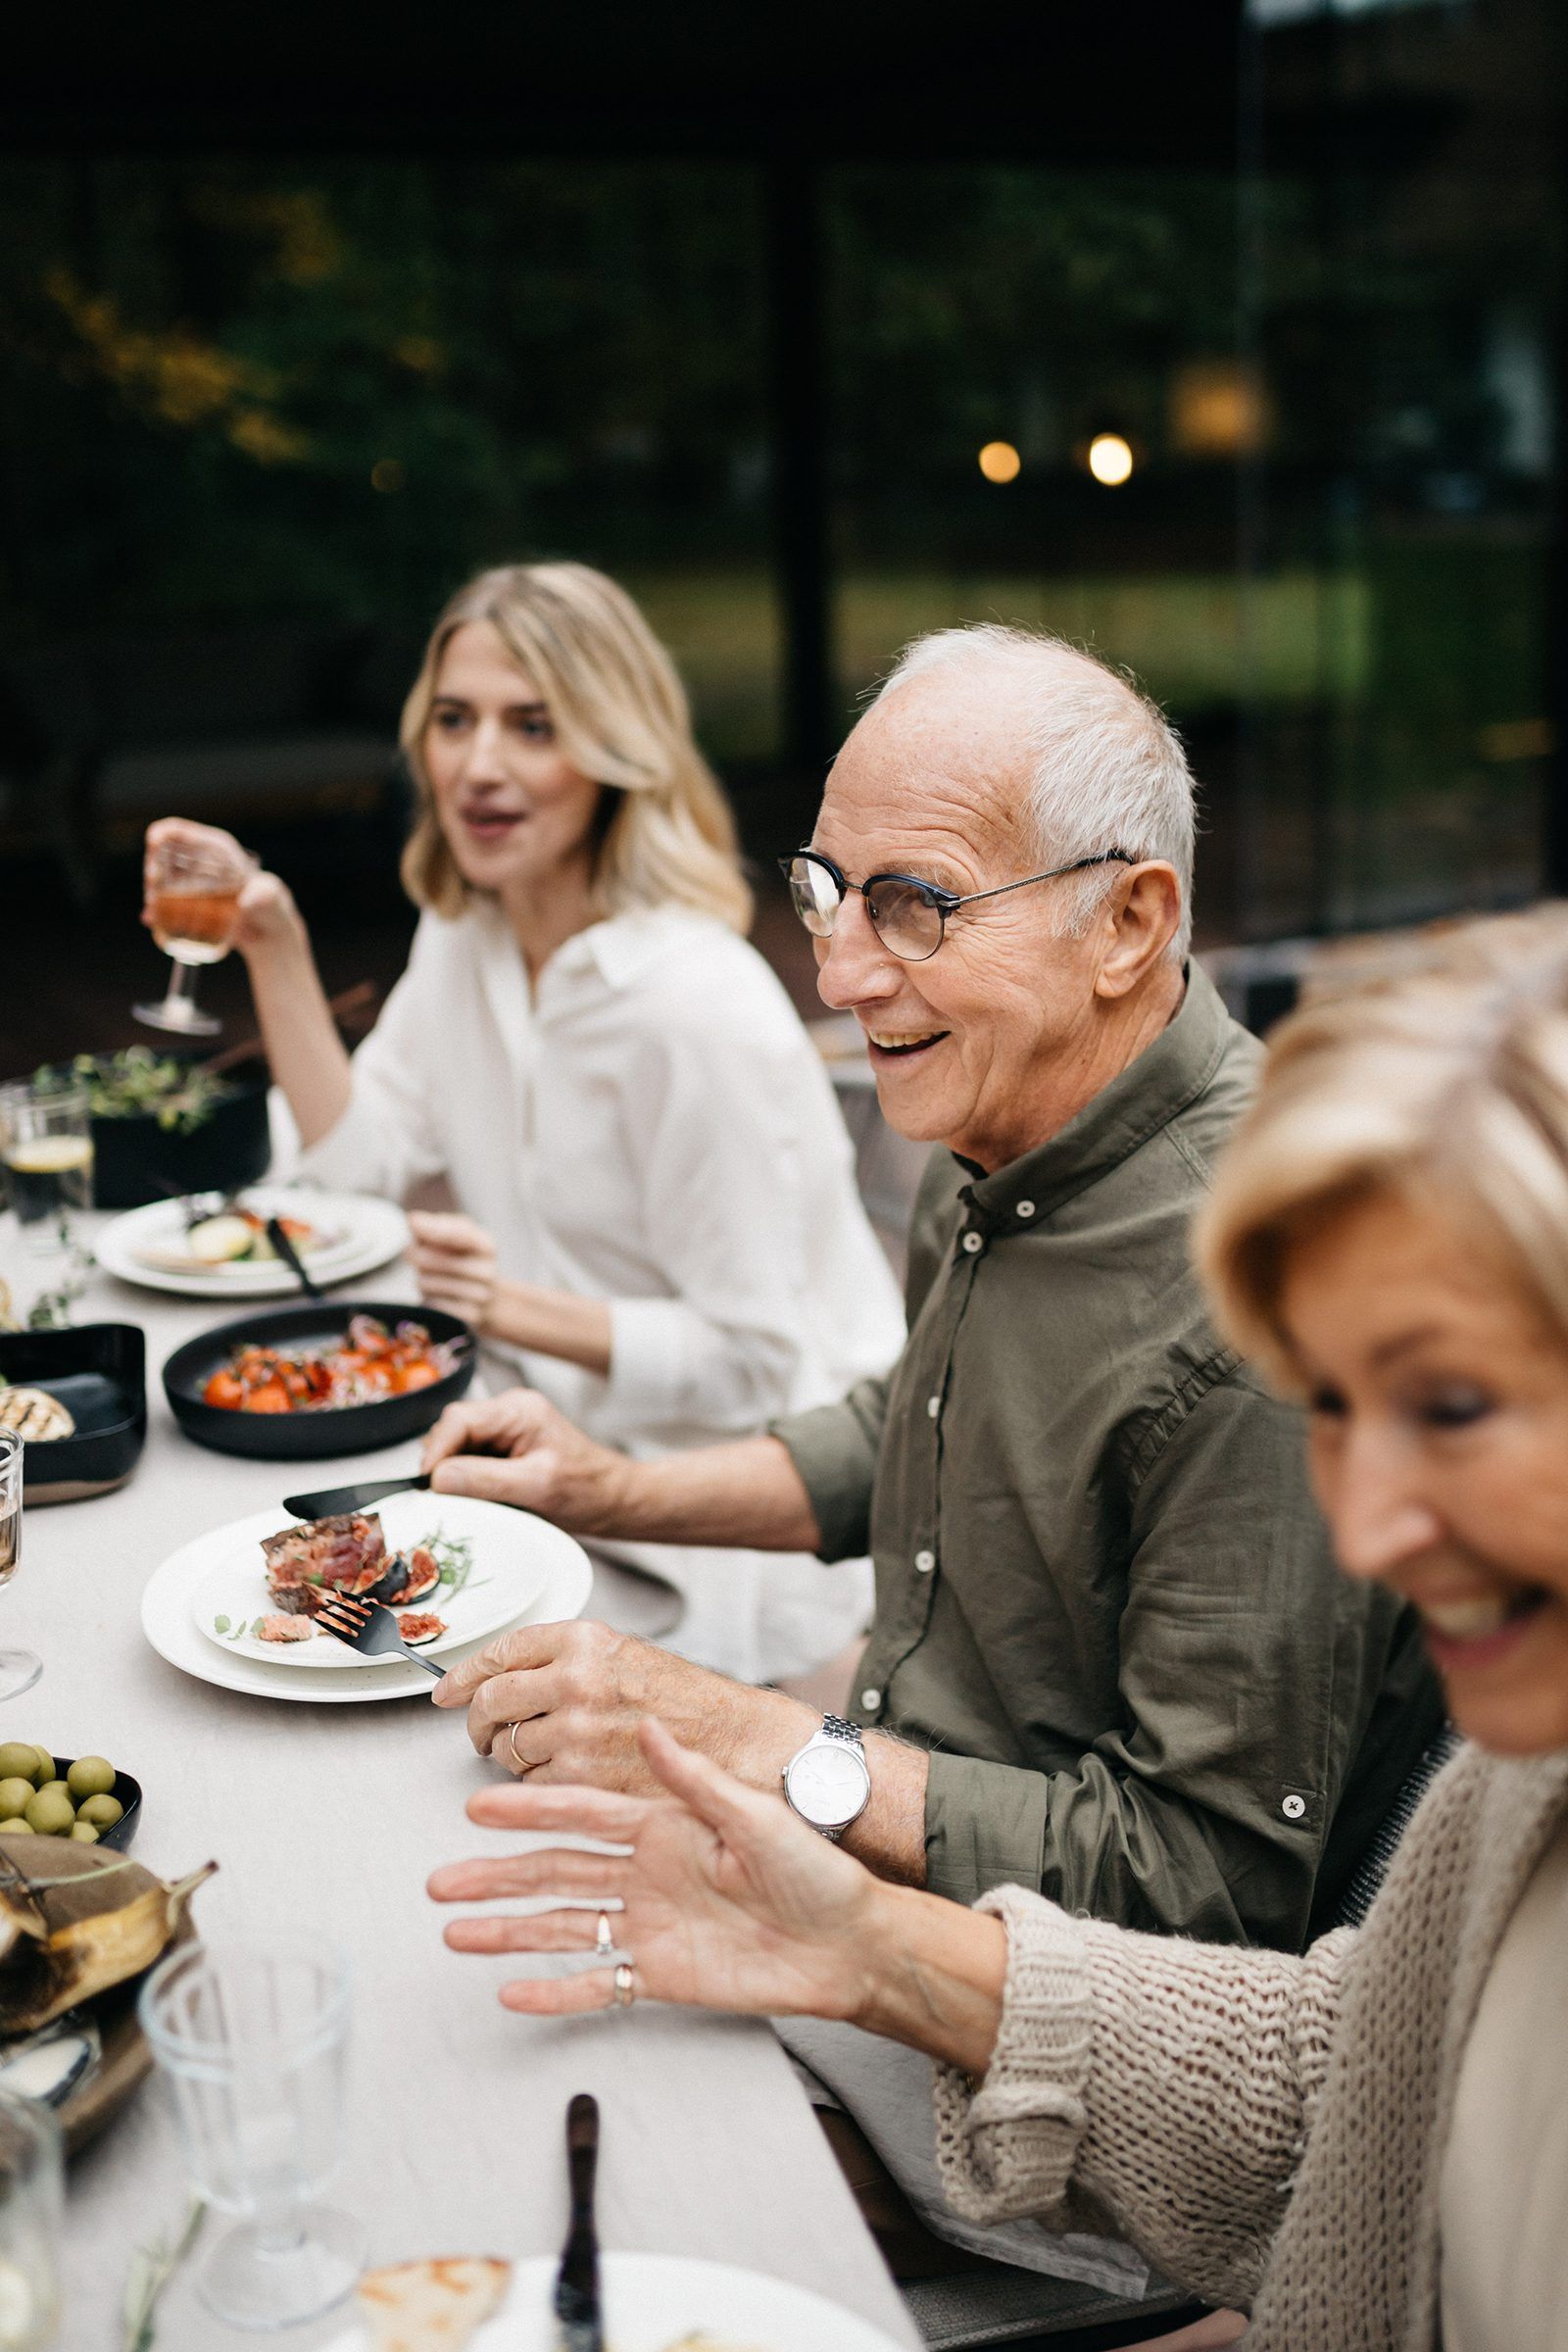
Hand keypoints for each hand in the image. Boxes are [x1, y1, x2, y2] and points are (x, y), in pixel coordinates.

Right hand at [143, 818, 299, 956]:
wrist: (271, 934)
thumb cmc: (274, 907)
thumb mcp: (271, 899)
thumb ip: (265, 896)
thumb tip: (247, 902)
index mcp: (217, 848)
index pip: (178, 831)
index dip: (160, 836)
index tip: (154, 851)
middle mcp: (201, 860)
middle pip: (162, 854)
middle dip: (153, 869)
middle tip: (155, 890)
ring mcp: (192, 881)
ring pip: (160, 878)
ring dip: (152, 891)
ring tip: (155, 908)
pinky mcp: (189, 903)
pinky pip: (165, 902)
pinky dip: (155, 910)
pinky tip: (151, 919)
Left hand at [409, 1211, 498, 1328]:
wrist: (489, 1300)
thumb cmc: (466, 1261)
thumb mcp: (459, 1236)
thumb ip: (436, 1225)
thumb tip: (413, 1220)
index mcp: (486, 1245)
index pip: (457, 1234)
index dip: (430, 1228)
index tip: (411, 1221)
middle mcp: (487, 1271)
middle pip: (428, 1259)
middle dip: (414, 1255)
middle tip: (415, 1253)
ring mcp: (479, 1297)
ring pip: (425, 1283)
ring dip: (420, 1279)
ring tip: (433, 1277)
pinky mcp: (467, 1317)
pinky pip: (430, 1304)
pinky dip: (427, 1298)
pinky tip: (439, 1296)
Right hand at [420, 1387, 634, 1528]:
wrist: (615, 1500)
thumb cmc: (587, 1490)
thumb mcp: (536, 1487)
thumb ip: (484, 1480)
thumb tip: (438, 1478)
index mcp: (518, 1410)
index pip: (457, 1420)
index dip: (437, 1453)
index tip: (429, 1487)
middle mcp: (510, 1411)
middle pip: (454, 1430)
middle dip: (445, 1464)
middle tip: (448, 1499)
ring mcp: (508, 1427)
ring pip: (459, 1446)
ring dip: (457, 1474)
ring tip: (473, 1500)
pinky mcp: (508, 1447)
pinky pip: (472, 1458)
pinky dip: (469, 1479)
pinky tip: (484, 1498)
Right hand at [428, 1717, 883, 2021]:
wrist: (851, 1945)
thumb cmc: (817, 1874)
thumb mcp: (756, 1816)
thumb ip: (694, 1779)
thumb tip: (649, 1727)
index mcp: (666, 1828)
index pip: (582, 1815)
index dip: (530, 1811)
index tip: (479, 1807)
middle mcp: (648, 1874)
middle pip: (556, 1873)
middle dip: (497, 1876)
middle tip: (442, 1880)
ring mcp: (651, 1926)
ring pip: (563, 1928)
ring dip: (508, 1932)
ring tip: (456, 1933)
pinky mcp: (663, 1976)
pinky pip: (598, 1985)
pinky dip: (555, 1991)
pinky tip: (512, 1993)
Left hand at [431, 1615, 811, 1789]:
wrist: (736, 1745)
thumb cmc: (689, 1704)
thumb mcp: (625, 1656)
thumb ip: (564, 1660)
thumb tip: (498, 1677)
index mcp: (583, 1640)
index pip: (500, 1652)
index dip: (464, 1675)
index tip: (447, 1691)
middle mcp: (574, 1679)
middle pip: (491, 1701)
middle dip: (476, 1722)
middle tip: (481, 1732)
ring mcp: (575, 1731)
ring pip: (506, 1749)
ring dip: (509, 1758)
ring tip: (536, 1758)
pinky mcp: (580, 1780)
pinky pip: (531, 1786)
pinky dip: (537, 1789)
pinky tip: (565, 1780)